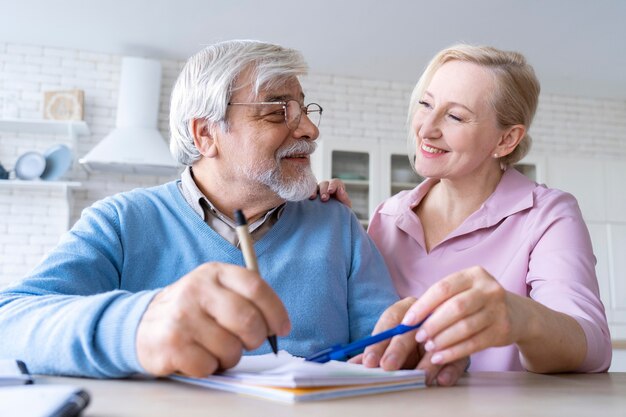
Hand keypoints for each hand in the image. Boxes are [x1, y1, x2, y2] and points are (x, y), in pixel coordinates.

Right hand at [136, 262, 290, 376]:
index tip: (282, 328)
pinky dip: (209, 368)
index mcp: (214, 272)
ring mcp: (182, 316)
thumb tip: (278, 325)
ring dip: (230, 356)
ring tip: (216, 348)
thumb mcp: (216, 290)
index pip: (256, 287)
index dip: (276, 311)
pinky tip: (198, 356)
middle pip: (248, 320)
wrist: (142, 324)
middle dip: (255, 339)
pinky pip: (209, 366)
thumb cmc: (192, 310)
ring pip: (231, 348)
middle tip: (248, 343)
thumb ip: (246, 299)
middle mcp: (196, 289)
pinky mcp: (171, 344)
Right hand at [310, 179, 351, 207]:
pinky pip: (307, 192)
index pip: (335, 183)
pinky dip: (307, 194)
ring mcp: (317, 191)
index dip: (333, 186)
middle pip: (324, 184)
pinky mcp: (310, 196)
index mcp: (336, 187)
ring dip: (314, 191)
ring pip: (315, 187)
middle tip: (324, 198)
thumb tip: (340, 190)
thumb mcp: (345, 205)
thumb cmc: (341, 211)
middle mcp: (326, 187)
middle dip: (324, 190)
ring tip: (313, 197)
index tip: (331, 191)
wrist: (332, 219)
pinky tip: (307, 198)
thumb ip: (344, 198)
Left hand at [349, 297, 467, 385]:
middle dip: (398, 350)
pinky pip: (460, 356)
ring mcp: (446, 326)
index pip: (390, 321)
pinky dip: (450, 369)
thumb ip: (373, 352)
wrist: (436, 330)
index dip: (378, 343)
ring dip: (427, 363)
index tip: (370, 362)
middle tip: (388, 367)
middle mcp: (426, 313)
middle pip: (411, 330)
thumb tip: (353, 364)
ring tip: (418, 377)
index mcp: (406, 308)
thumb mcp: (389, 342)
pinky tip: (441, 380)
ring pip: (437, 342)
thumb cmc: (407, 338)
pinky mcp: (463, 343)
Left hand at [401, 265, 521, 367]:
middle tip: (419, 337)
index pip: (443, 288)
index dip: (423, 306)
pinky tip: (440, 357)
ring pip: (465, 327)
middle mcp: (489, 289)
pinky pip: (474, 344)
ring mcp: (499, 309)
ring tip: (429, 348)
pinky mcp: (503, 330)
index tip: (407, 321)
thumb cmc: (478, 302)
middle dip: (433, 324)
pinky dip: (454, 352)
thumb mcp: (463, 292)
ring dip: (443, 340)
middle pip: (455, 308)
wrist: (517, 314)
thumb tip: (410, 320)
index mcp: (474, 274)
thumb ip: (440, 302)